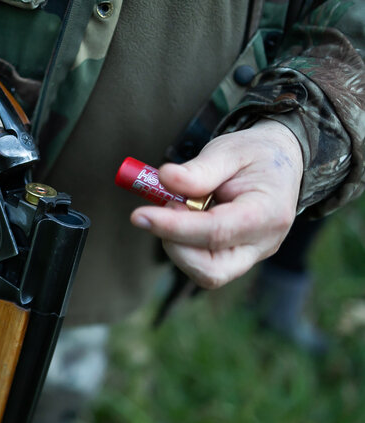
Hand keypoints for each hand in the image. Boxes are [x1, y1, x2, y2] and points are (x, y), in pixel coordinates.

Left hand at [130, 120, 302, 288]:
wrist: (281, 162)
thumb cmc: (255, 155)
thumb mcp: (229, 150)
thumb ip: (198, 169)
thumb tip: (164, 179)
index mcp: (267, 213)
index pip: (216, 232)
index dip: (174, 227)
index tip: (140, 215)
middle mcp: (263, 244)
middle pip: (211, 271)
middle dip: (175, 246)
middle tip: (167, 205)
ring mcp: (250, 255)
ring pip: (204, 272)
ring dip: (177, 243)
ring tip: (180, 204)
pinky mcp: (235, 258)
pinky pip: (202, 262)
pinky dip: (183, 241)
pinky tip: (186, 214)